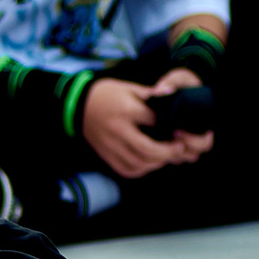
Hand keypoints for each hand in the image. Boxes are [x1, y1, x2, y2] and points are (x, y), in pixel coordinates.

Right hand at [81, 76, 213, 179]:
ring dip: (156, 163)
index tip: (180, 129)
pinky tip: (150, 163)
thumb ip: (151, 95)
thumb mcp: (129, 88)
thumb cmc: (107, 94)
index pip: (154, 121)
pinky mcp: (106, 154)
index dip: (171, 126)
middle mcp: (117, 130)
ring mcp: (110, 145)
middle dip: (168, 152)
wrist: (78, 104)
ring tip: (166, 156)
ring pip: (138, 163)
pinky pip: (126, 169)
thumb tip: (171, 95)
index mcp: (126, 110)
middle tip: (179, 148)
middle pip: (147, 149)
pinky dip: (141, 169)